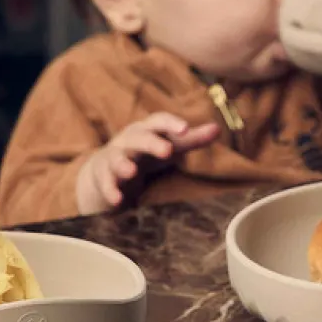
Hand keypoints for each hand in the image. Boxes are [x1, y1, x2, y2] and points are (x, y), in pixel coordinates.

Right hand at [76, 112, 220, 215]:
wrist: (105, 168)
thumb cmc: (146, 154)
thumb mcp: (168, 146)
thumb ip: (192, 139)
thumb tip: (217, 128)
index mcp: (147, 130)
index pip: (158, 121)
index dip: (170, 123)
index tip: (185, 128)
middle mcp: (129, 141)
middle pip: (138, 138)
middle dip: (151, 143)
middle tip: (166, 151)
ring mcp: (114, 158)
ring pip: (117, 159)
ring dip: (123, 165)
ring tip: (131, 172)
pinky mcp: (104, 177)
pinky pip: (106, 183)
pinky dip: (110, 190)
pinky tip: (117, 200)